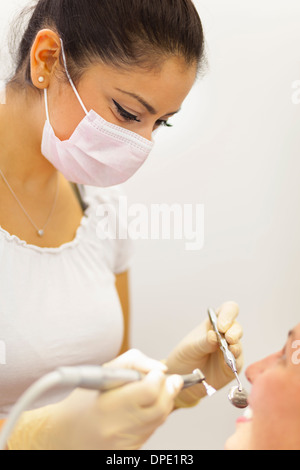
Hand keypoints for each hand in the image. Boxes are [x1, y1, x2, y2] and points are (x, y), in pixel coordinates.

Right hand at [8, 350, 183, 449]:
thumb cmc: (84, 400)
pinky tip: (142, 410)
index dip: (159, 378)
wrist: (66, 434)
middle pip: (161, 408)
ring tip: (156, 392)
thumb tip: (161, 369)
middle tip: (171, 380)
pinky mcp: (129, 453)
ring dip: (164, 403)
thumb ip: (135, 361)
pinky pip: (151, 433)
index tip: (158, 373)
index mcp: (109, 404)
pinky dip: (153, 418)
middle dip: (169, 390)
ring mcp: (125, 444)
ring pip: (159, 421)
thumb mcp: (105, 371)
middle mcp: (118, 427)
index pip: (150, 390)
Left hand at [164, 302, 243, 406]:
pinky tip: (227, 364)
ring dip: (235, 347)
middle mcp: (225, 334)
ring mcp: (231, 350)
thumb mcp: (191, 346)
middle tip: (228, 338)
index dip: (228, 315)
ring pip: (239, 344)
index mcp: (214, 322)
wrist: (183, 375)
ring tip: (229, 351)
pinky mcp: (233, 365)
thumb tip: (214, 335)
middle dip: (234, 332)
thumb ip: (204, 341)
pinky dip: (234, 362)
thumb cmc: (186, 355)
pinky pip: (237, 362)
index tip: (221, 326)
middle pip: (237, 327)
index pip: (228, 310)